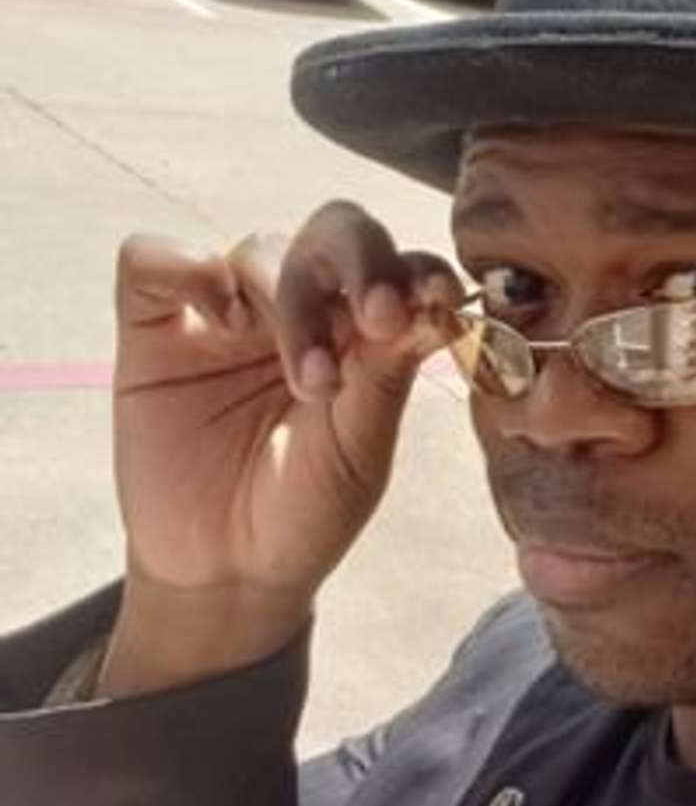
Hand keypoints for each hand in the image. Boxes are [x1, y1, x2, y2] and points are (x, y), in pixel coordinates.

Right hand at [104, 203, 463, 694]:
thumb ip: (386, 370)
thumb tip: (429, 297)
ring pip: (261, 247)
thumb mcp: (359, 449)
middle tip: (378, 315)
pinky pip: (152, 258)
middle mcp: (302, 310)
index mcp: (365, 333)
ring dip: (292, 299)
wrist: (224, 573)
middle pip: (333, 233)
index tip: (434, 298)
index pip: (398, 266)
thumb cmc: (305, 511)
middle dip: (360, 260)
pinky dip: (183, 267)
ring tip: (307, 381)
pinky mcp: (155, 328)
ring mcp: (228, 315)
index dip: (418, 269)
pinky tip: (219, 321)